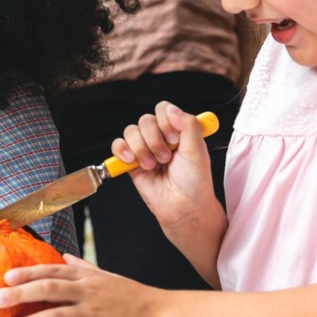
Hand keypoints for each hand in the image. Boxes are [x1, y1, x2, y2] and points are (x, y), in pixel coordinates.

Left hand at [0, 254, 161, 316]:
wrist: (160, 316)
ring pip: (56, 315)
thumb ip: (84, 267)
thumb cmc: (133, 297)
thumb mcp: (108, 276)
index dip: (29, 272)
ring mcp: (93, 314)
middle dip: (21, 293)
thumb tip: (65, 255)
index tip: (7, 276)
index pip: (53, 270)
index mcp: (88, 278)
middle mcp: (88, 293)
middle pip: (49, 288)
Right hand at [111, 102, 217, 231]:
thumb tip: (170, 109)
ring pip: (131, 131)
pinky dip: (122, 150)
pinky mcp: (131, 163)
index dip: (166, 122)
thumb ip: (188, 123)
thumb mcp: (198, 149)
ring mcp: (145, 149)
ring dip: (141, 148)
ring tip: (152, 165)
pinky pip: (117, 145)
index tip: (175, 140)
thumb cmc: (195, 182)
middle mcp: (161, 137)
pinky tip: (132, 160)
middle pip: (145, 120)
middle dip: (155, 139)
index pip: (163, 109)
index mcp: (178, 131)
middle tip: (166, 158)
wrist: (183, 207)